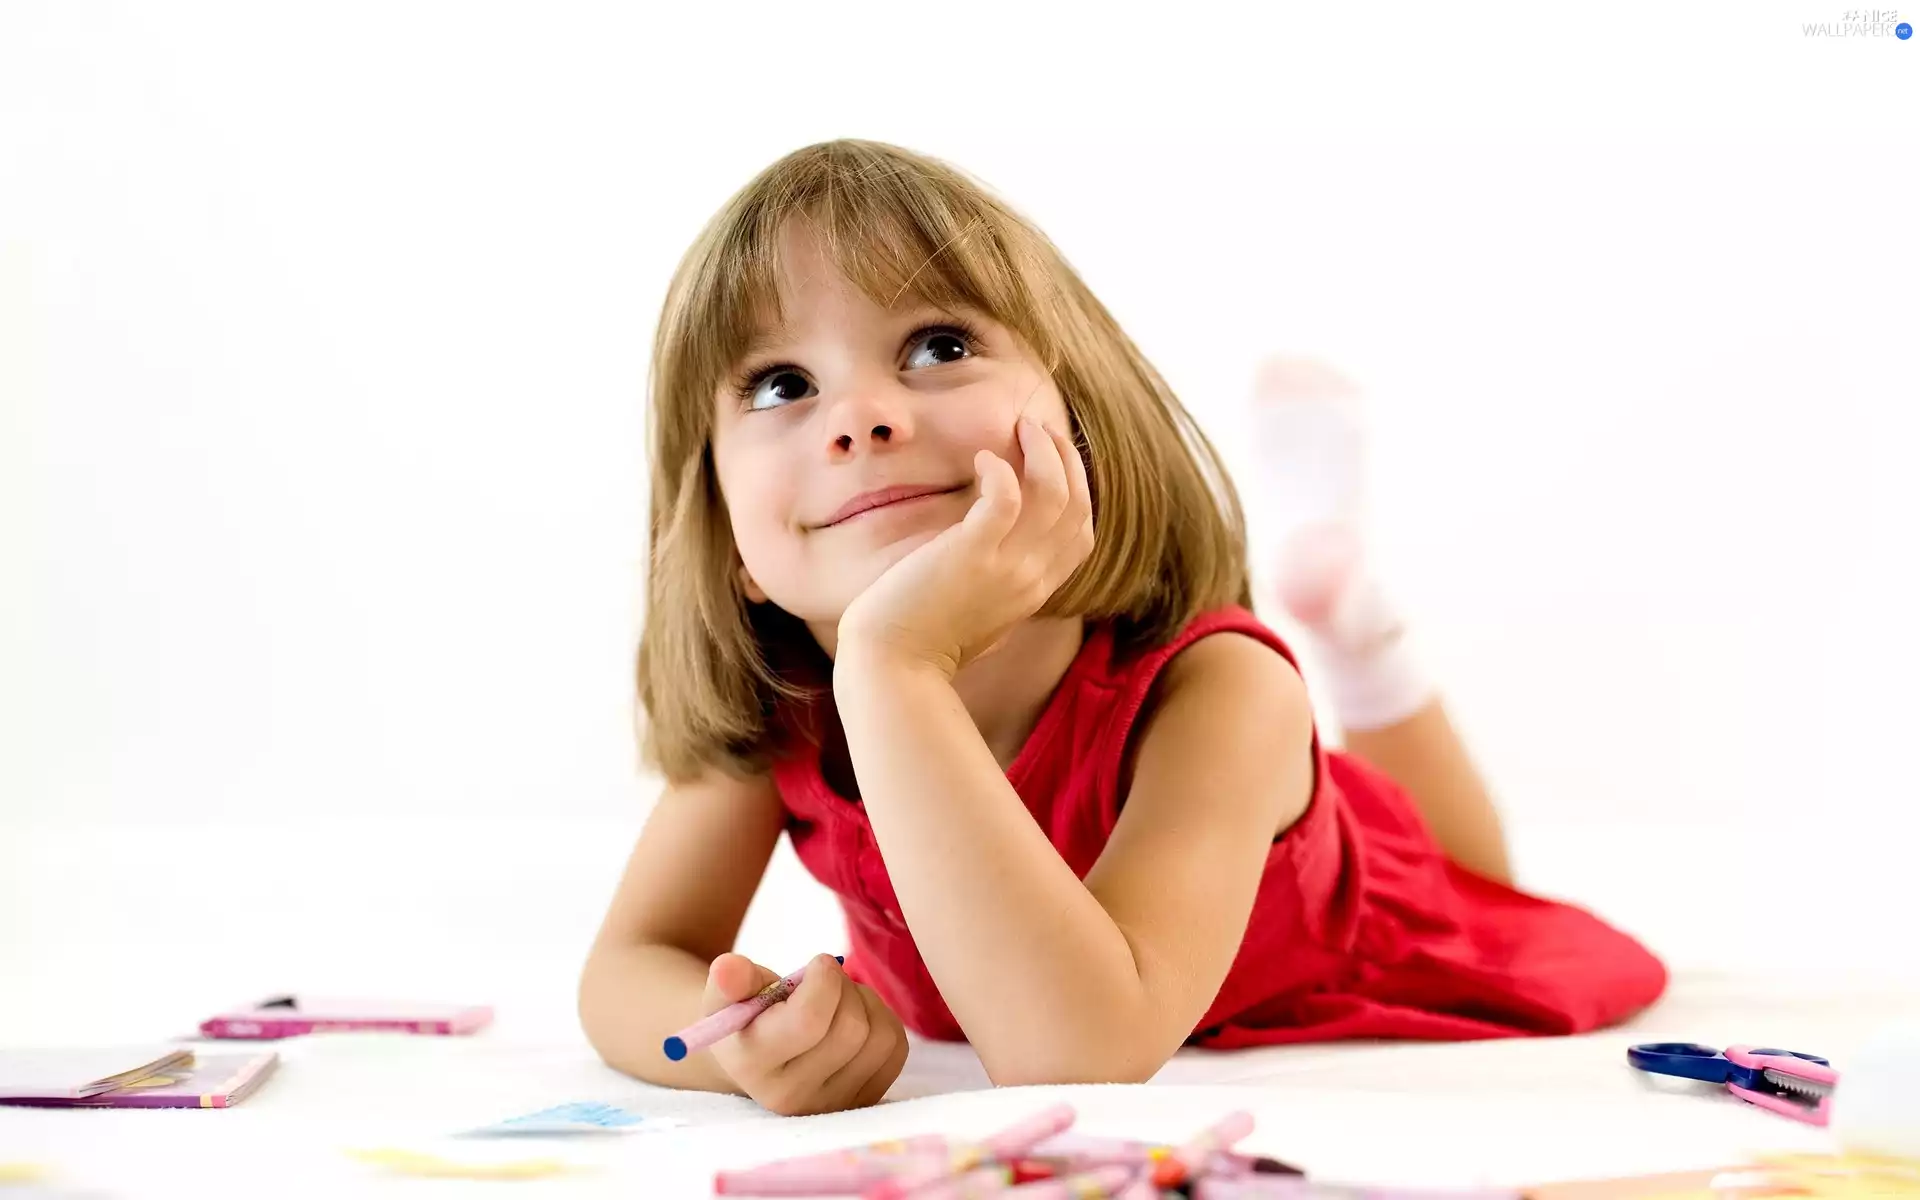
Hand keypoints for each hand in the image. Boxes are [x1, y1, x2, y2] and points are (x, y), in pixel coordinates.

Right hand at [700, 953, 907, 1115]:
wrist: (760, 1059)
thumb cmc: (747, 1018)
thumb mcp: (727, 996)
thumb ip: (730, 980)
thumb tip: (729, 968)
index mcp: (754, 1067)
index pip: (809, 1021)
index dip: (824, 980)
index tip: (817, 963)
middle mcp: (793, 1097)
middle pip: (851, 1028)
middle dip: (843, 987)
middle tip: (825, 977)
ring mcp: (832, 1104)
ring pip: (879, 1037)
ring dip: (864, 1001)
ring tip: (837, 998)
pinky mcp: (863, 1101)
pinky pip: (895, 1048)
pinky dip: (882, 1019)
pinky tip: (853, 1017)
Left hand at [837, 417, 1094, 677]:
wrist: (892, 667)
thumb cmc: (921, 641)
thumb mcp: (979, 613)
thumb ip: (998, 584)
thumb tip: (991, 552)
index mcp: (1035, 591)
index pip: (1083, 534)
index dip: (1077, 489)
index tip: (1053, 459)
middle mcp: (1032, 578)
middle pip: (1078, 507)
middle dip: (1066, 459)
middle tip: (1038, 428)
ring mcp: (1006, 568)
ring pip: (1054, 495)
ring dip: (1043, 452)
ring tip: (1021, 426)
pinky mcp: (971, 555)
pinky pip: (1005, 499)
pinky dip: (1001, 470)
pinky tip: (983, 459)